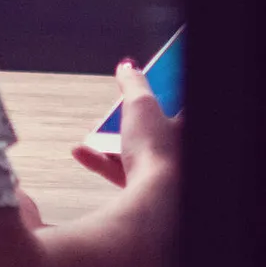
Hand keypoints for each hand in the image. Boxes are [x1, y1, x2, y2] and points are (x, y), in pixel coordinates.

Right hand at [71, 59, 180, 195]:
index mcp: (184, 126)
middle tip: (111, 113)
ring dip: (108, 141)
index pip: (171, 103)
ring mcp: (162, 173)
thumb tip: (126, 66)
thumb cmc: (158, 152)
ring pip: (133, 151)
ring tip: (92, 133)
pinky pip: (120, 171)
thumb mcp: (140, 105)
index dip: (154, 93)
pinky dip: (100, 161)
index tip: (135, 87)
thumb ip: (133, 83)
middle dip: (124, 120)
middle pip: (150, 128)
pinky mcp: (145, 191)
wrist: (153, 199)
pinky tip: (81, 152)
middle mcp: (177, 150)